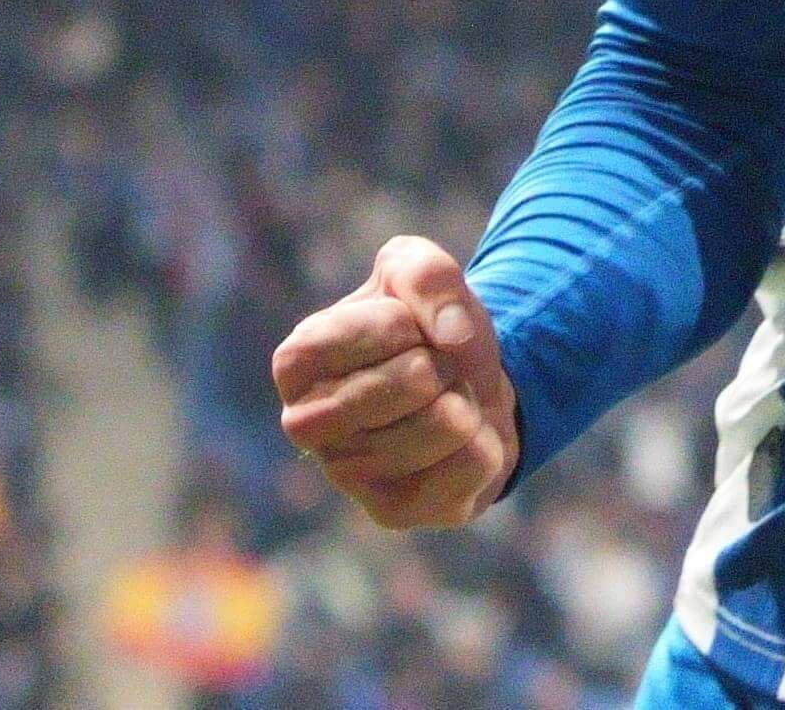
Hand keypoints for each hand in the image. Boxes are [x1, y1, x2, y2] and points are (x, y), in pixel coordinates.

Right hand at [272, 237, 519, 530]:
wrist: (466, 387)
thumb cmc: (426, 329)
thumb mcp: (419, 271)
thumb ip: (427, 275)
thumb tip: (452, 337)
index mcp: (297, 362)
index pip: (371, 330)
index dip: (409, 321)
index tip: (406, 327)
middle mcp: (306, 425)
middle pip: (415, 380)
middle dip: (447, 362)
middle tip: (435, 370)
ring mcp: (346, 475)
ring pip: (449, 423)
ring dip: (468, 402)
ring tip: (444, 403)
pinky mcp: (393, 512)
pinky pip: (474, 464)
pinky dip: (487, 442)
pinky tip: (457, 444)